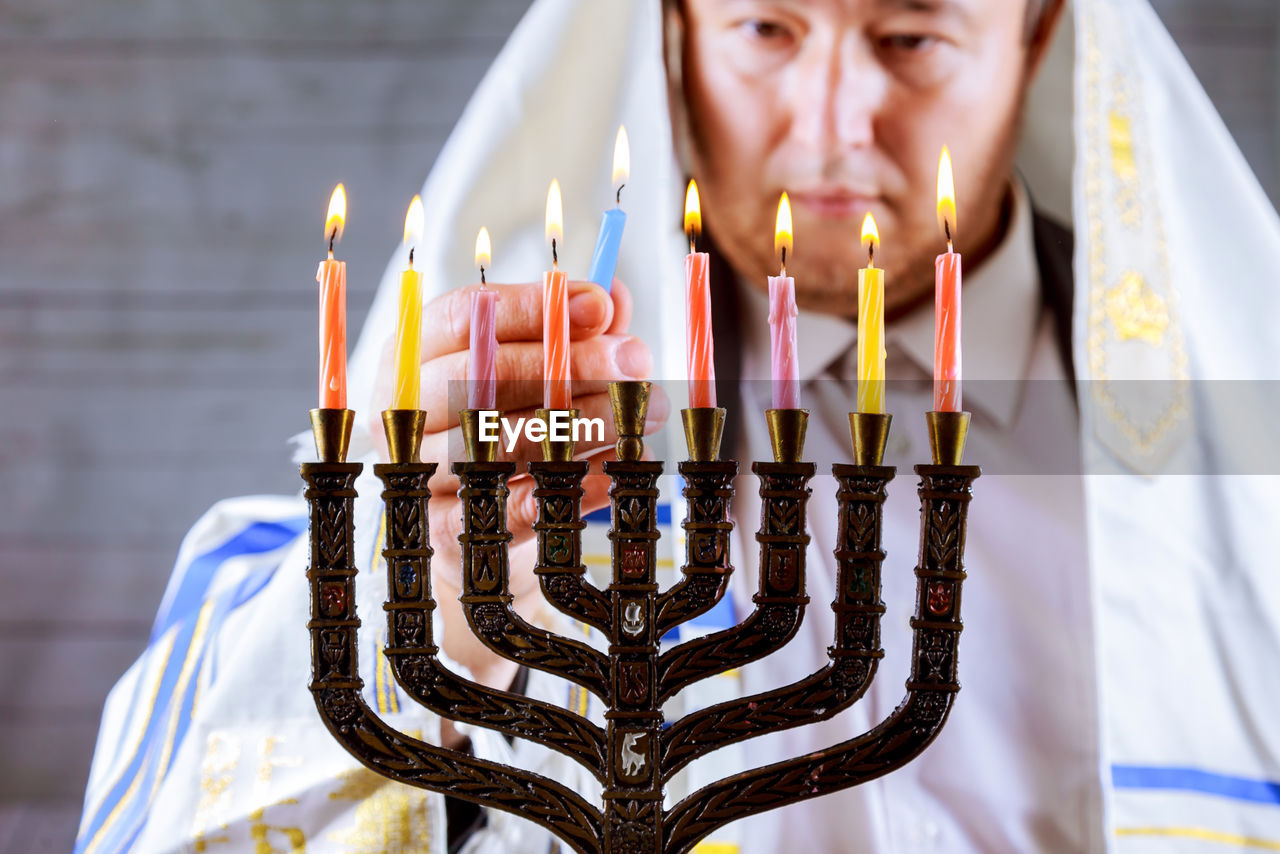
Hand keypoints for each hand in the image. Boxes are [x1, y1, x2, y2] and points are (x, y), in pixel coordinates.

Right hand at [406, 279, 666, 685]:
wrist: (480, 523)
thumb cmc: (510, 420)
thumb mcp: (539, 363)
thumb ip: (573, 327)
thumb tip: (613, 296)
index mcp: (417, 350)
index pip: (466, 315)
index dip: (534, 308)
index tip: (599, 308)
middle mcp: (408, 407)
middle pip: (482, 377)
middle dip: (569, 365)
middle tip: (636, 361)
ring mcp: (418, 470)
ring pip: (497, 442)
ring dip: (580, 426)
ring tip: (641, 415)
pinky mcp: (446, 527)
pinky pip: (507, 507)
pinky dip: (566, 488)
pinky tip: (613, 472)